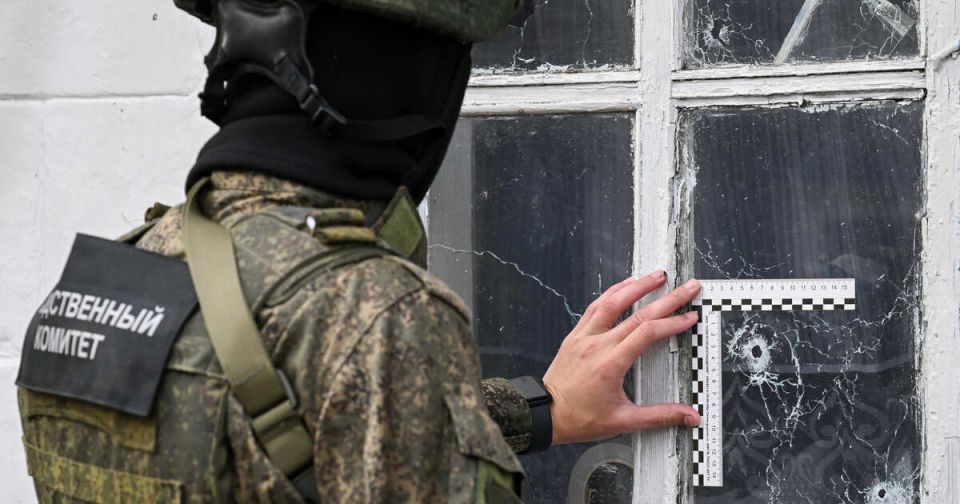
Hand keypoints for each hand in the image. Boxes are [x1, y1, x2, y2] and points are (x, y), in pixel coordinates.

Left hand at [542, 271, 700, 445]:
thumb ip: (660, 415)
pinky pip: (595, 307)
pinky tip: (624, 285)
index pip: (646, 333)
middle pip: (637, 314)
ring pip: (612, 301)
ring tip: (657, 275)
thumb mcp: (623, 421)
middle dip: (667, 299)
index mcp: (610, 364)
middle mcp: (596, 344)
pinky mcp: (574, 335)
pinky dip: (612, 293)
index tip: (690, 316)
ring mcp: (583, 336)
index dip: (672, 322)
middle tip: (688, 287)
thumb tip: (689, 416)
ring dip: (637, 286)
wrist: (546, 415)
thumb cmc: (580, 418)